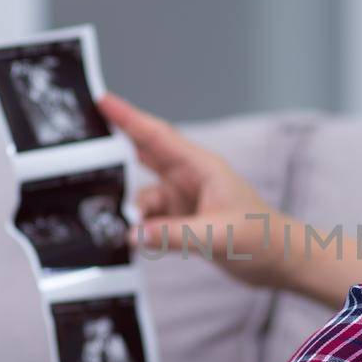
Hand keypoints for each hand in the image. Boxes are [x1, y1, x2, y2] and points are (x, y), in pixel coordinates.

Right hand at [98, 94, 290, 288]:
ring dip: (132, 210)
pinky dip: (140, 229)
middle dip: (115, 152)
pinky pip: (151, 221)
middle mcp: (190, 179)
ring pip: (144, 197)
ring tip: (120, 227)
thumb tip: (132, 234)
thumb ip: (174, 234)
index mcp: (201, 167)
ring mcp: (185, 200)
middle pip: (144, 156)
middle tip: (81, 148)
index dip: (129, 117)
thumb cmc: (262, 238)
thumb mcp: (217, 235)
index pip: (158, 136)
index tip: (102, 99)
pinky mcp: (183, 222)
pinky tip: (131, 242)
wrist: (281, 262)